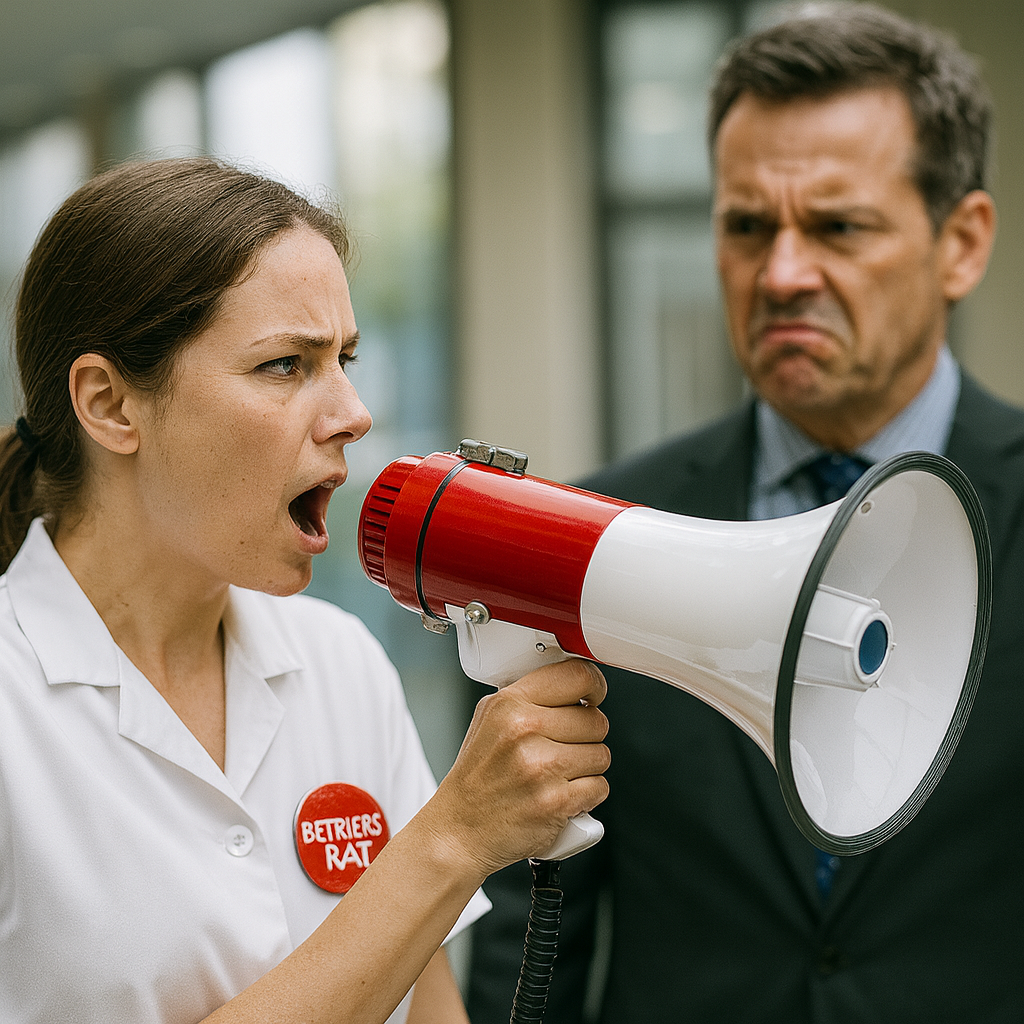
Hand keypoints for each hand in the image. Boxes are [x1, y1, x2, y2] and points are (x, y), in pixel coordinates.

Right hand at [424, 659, 609, 878]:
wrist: (459, 831)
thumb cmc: (477, 779)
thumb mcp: (490, 720)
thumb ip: (529, 699)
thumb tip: (575, 689)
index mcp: (509, 703)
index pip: (576, 675)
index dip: (594, 686)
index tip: (593, 697)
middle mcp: (523, 730)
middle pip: (595, 719)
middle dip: (586, 737)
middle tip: (560, 750)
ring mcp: (540, 766)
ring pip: (601, 754)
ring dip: (588, 768)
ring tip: (557, 775)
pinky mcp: (555, 802)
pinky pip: (599, 787)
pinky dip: (587, 796)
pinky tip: (561, 795)